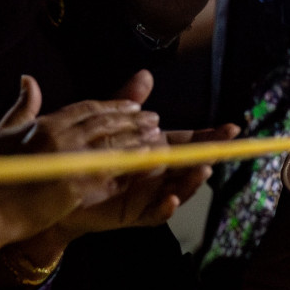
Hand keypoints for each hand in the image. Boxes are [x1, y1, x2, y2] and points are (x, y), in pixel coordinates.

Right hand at [0, 76, 161, 239]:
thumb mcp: (2, 134)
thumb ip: (23, 107)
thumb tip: (28, 79)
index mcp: (46, 124)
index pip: (87, 108)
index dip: (111, 106)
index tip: (131, 105)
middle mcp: (60, 136)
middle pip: (104, 122)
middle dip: (130, 118)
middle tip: (152, 116)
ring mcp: (68, 159)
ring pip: (111, 141)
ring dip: (136, 136)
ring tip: (156, 133)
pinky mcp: (74, 183)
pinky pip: (111, 168)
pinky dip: (131, 160)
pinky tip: (147, 157)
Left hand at [53, 71, 223, 235]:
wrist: (57, 189)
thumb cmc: (87, 155)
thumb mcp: (109, 124)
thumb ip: (128, 101)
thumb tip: (146, 74)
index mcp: (155, 149)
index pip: (188, 141)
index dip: (210, 136)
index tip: (231, 128)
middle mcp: (157, 172)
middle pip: (189, 166)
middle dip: (208, 157)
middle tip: (220, 150)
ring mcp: (147, 194)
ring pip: (178, 189)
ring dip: (192, 182)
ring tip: (201, 171)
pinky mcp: (132, 214)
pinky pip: (152, 215)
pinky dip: (164, 209)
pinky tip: (171, 199)